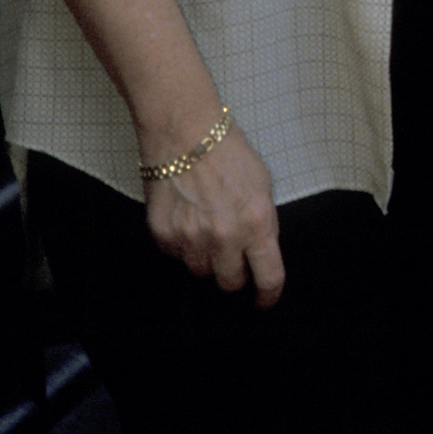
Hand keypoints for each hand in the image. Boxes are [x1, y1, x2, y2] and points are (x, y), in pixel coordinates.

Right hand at [142, 122, 284, 306]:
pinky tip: (187, 218)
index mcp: (257, 223)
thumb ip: (263, 222)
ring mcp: (191, 238)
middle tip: (233, 256)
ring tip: (207, 227)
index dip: (268, 295)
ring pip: (200, 270)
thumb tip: (261, 250)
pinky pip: (176, 255)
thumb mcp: (263, 186)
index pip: (268, 276)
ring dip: (207, 258)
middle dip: (234, 274)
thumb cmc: (228, 152)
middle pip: (229, 282)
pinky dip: (183, 244)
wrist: (186, 133)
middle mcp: (224, 237)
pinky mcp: (164, 234)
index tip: (265, 300)